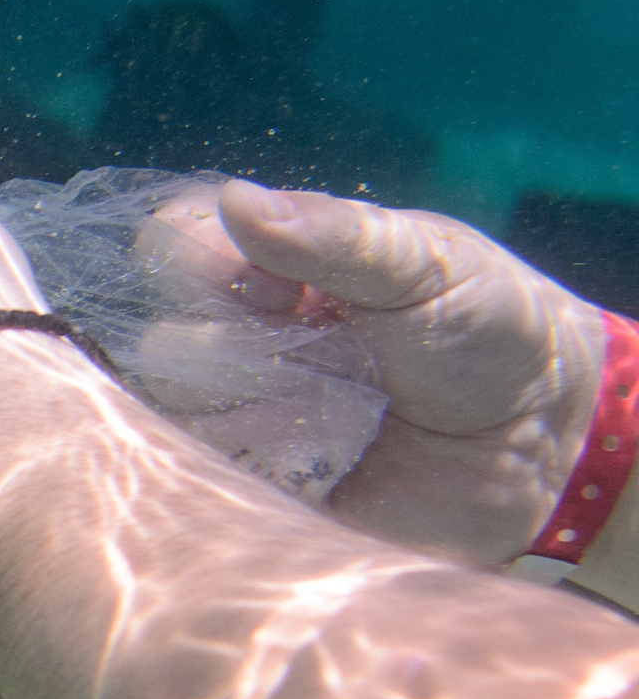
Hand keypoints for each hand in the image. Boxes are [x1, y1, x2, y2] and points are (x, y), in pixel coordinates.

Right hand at [168, 180, 608, 564]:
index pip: (170, 245)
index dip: (196, 261)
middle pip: (154, 337)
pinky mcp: (248, 497)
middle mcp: (234, 345)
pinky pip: (197, 493)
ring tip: (322, 418)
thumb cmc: (491, 331)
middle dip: (223, 349)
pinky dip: (235, 481)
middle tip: (311, 358)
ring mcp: (234, 424)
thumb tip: (234, 201)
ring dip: (236, 416)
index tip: (273, 286)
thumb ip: (337, 237)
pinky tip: (305, 469)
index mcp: (268, 271)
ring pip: (165, 418)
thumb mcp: (428, 264)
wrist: (545, 444)